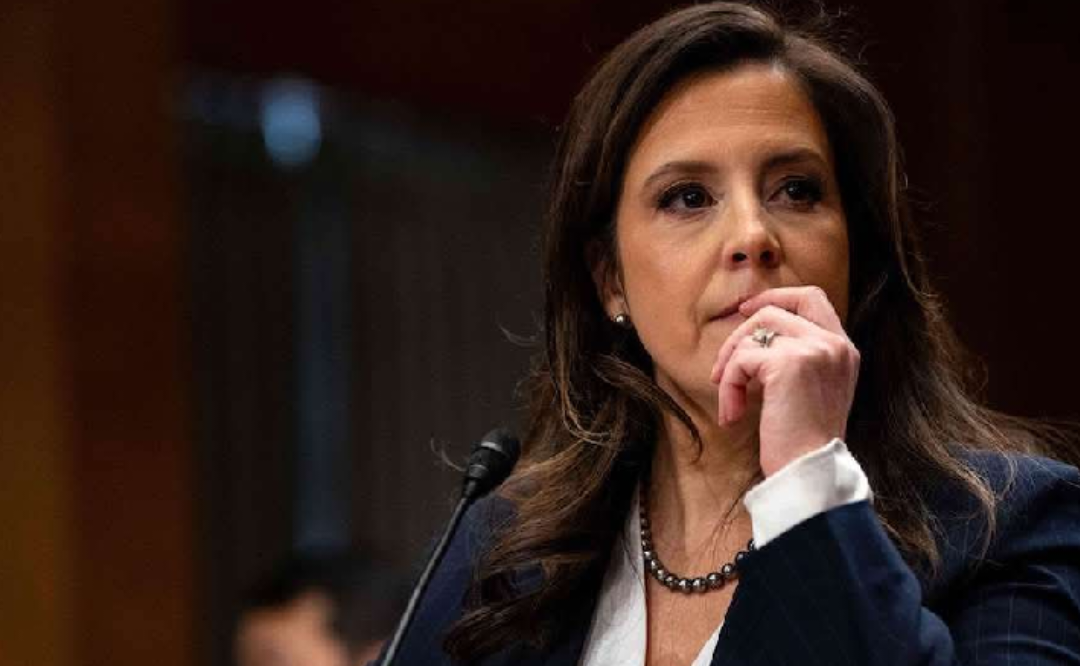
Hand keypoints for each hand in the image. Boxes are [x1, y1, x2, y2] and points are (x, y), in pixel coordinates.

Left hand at [708, 286, 859, 476]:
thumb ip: (799, 358)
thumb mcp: (812, 390)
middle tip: (722, 362)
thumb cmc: (804, 441)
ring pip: (753, 334)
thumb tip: (756, 336)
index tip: (746, 311)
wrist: (810, 469)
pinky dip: (728, 387)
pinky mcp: (788, 363)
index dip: (776, 297)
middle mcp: (834, 343)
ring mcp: (814, 349)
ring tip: (731, 402)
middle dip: (741, 331)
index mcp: (843, 348)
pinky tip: (733, 414)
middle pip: (775, 309)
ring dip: (730, 367)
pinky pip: (741, 361)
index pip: (812, 297)